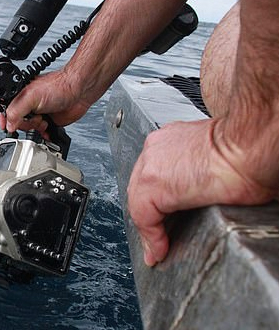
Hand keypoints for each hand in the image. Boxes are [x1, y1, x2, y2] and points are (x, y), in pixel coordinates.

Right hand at [0, 69, 91, 133]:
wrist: (79, 92)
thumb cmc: (58, 86)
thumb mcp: (31, 96)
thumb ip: (16, 110)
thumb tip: (8, 124)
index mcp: (20, 95)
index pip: (5, 109)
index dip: (5, 119)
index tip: (7, 126)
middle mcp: (28, 105)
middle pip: (16, 123)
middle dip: (25, 124)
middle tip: (34, 117)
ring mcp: (38, 113)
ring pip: (28, 129)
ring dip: (35, 128)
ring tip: (43, 120)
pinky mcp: (48, 121)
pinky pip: (40, 133)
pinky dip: (43, 134)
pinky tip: (47, 128)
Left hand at [127, 118, 276, 265]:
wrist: (249, 147)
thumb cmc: (245, 153)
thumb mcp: (213, 161)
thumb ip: (198, 175)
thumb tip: (206, 196)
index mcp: (171, 140)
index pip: (153, 174)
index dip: (158, 201)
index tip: (164, 219)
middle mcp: (156, 148)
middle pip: (140, 188)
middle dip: (150, 214)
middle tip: (159, 237)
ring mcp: (150, 164)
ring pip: (139, 202)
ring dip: (150, 228)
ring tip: (159, 248)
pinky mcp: (151, 184)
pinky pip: (143, 216)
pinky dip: (152, 237)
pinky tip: (160, 250)